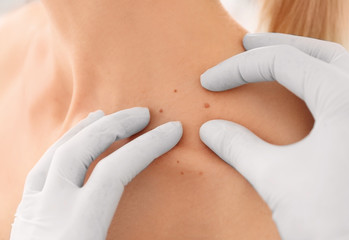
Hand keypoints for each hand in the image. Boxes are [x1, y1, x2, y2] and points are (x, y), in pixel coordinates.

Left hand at [10, 107, 181, 239]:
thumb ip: (139, 235)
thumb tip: (177, 230)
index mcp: (78, 225)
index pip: (117, 170)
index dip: (148, 147)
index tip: (173, 131)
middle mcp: (51, 208)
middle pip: (83, 149)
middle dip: (116, 125)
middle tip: (143, 114)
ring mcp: (33, 206)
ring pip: (57, 152)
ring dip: (86, 128)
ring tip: (107, 114)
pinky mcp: (25, 210)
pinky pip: (43, 166)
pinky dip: (62, 146)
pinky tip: (74, 141)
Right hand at [200, 33, 348, 238]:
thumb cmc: (330, 223)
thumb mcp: (276, 178)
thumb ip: (238, 147)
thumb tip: (208, 129)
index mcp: (346, 100)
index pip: (283, 63)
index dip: (238, 68)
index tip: (208, 81)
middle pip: (318, 52)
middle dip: (276, 46)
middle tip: (243, 45)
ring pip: (335, 69)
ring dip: (299, 60)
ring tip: (267, 60)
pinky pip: (342, 94)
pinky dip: (314, 84)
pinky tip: (295, 96)